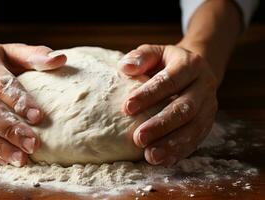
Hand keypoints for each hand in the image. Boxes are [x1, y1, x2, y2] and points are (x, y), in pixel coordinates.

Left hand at [119, 44, 217, 165]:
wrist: (194, 71)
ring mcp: (209, 107)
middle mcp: (204, 86)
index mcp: (191, 64)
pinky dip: (179, 152)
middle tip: (138, 138)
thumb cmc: (166, 63)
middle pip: (185, 108)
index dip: (150, 94)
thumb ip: (141, 57)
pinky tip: (162, 160)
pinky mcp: (207, 123)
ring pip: (194, 128)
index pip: (171, 80)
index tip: (127, 107)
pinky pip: (196, 140)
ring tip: (150, 155)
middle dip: (161, 124)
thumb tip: (125, 67)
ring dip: (172, 144)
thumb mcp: (155, 53)